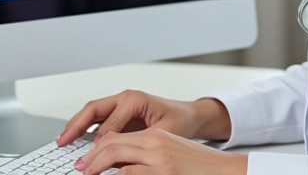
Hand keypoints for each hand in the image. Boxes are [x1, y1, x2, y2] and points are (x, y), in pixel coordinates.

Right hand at [57, 90, 230, 145]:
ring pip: (92, 111)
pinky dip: (84, 126)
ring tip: (63, 140)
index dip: (98, 142)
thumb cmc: (180, 122)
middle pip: (93, 109)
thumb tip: (116, 150)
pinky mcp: (119, 111)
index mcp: (135, 99)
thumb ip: (138, 141)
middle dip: (75, 125)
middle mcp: (125, 97)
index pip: (109, 123)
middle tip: (62, 142)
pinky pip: (97, 117)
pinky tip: (75, 139)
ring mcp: (121, 102)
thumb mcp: (161, 134)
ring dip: (76, 125)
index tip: (90, 158)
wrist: (190, 116)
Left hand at [74, 129, 247, 174]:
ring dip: (97, 167)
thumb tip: (119, 168)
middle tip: (80, 169)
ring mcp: (160, 159)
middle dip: (91, 158)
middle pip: (112, 144)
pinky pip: (130, 174)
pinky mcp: (165, 173)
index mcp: (156, 137)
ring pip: (117, 156)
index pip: (117, 137)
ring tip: (87, 174)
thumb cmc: (200, 166)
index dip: (96, 149)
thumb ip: (145, 157)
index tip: (85, 161)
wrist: (227, 170)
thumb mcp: (170, 154)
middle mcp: (156, 144)